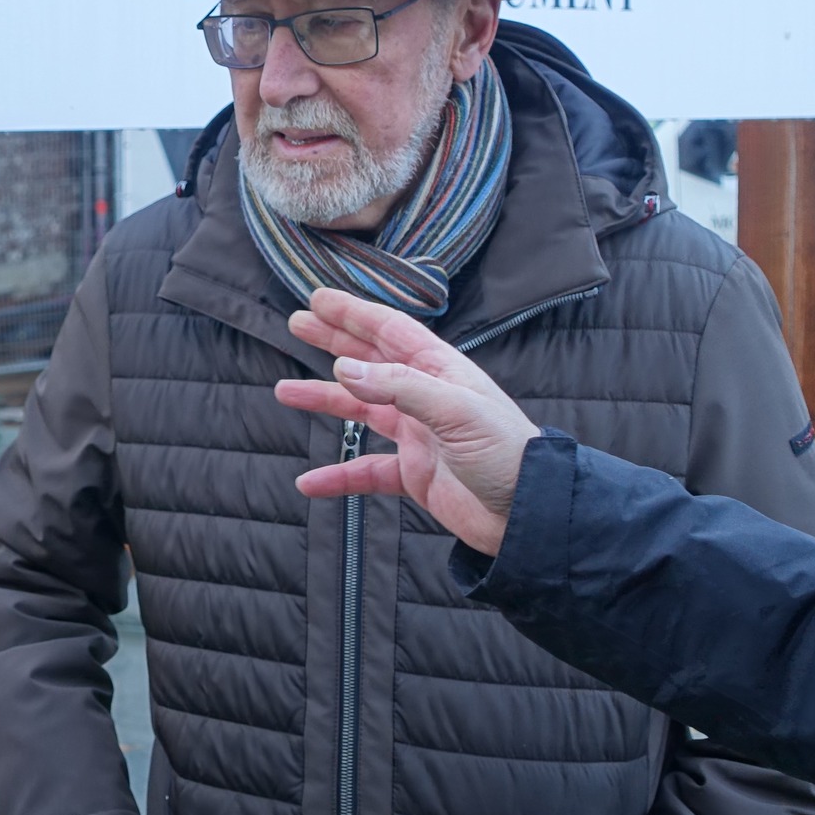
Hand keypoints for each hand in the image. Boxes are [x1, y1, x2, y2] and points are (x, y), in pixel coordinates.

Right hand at [272, 288, 541, 554]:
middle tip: (297, 324)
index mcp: (440, 371)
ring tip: (285, 392)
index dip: (355, 313)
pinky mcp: (413, 472)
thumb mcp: (455, 411)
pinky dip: (337, 476)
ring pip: (360, 410)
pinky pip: (366, 470)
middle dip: (333, 341)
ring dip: (324, 400)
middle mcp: (425, 397)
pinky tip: (310, 483)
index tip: (319, 299)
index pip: (390, 331)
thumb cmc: (506, 453)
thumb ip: (398, 386)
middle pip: (370, 361)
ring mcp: (418, 434)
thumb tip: (343, 367)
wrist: (529, 514)